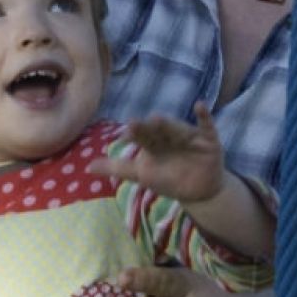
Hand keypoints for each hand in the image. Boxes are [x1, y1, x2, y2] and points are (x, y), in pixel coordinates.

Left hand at [90, 102, 223, 203]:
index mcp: (153, 142)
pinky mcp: (208, 140)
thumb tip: (88, 167)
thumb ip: (118, 169)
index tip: (125, 132)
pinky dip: (204, 116)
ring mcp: (189, 136)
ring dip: (169, 123)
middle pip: (158, 130)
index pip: (142, 136)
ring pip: (178, 128)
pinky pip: (207, 126)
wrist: (198, 191)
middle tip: (136, 123)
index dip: (135, 133)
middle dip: (148, 127)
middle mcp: (169, 135)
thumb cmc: (168, 178)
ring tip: (157, 118)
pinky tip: (200, 106)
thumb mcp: (141, 175)